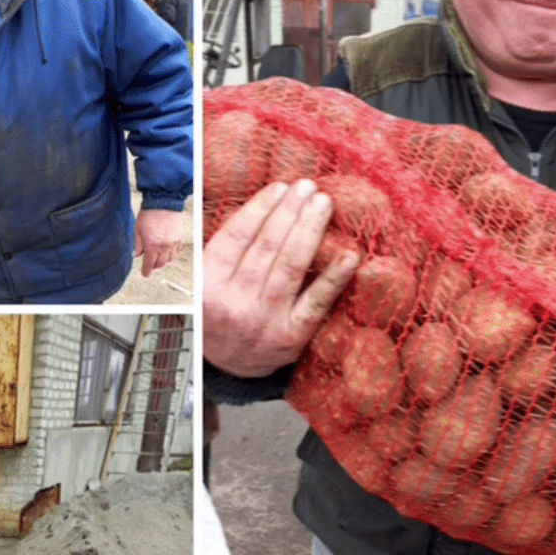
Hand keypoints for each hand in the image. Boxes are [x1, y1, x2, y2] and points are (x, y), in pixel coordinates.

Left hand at [134, 207, 185, 276]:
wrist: (163, 203)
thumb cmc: (149, 215)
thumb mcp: (138, 230)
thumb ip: (138, 245)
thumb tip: (137, 255)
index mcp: (152, 246)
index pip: (149, 265)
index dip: (146, 272)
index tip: (145, 274)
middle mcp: (164, 247)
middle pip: (160, 264)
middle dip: (155, 267)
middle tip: (151, 266)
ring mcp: (173, 243)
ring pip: (170, 260)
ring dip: (164, 262)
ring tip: (159, 260)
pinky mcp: (180, 238)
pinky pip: (177, 252)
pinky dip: (172, 255)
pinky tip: (168, 253)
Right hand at [203, 180, 357, 377]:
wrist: (229, 367)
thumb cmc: (220, 315)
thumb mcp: (205, 285)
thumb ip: (224, 251)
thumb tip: (260, 206)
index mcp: (207, 286)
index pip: (235, 237)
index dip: (260, 208)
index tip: (280, 187)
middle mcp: (233, 302)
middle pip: (266, 247)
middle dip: (289, 211)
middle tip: (307, 187)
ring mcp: (264, 320)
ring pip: (290, 267)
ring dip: (309, 230)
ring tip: (322, 203)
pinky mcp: (291, 337)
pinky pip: (316, 303)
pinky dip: (334, 278)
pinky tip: (350, 256)